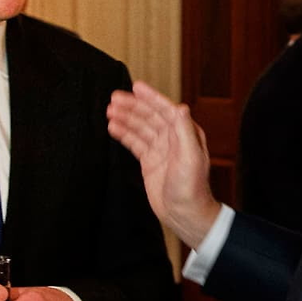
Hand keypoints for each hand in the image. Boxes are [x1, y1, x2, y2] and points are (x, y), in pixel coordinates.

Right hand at [107, 81, 220, 247]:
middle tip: (114, 98)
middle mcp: (172, 138)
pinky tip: (113, 127)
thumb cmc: (192, 187)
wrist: (184, 213)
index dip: (151, 97)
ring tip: (109, 111)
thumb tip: (180, 107)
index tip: (136, 87)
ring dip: (125, 118)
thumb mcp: (190, 156)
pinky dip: (124, 134)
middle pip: (149, 116)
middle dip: (132, 106)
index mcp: (184, 133)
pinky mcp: (150, 161)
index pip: (165, 110)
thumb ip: (184, 130)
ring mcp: (160, 149)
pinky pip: (135, 143)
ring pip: (140, 128)